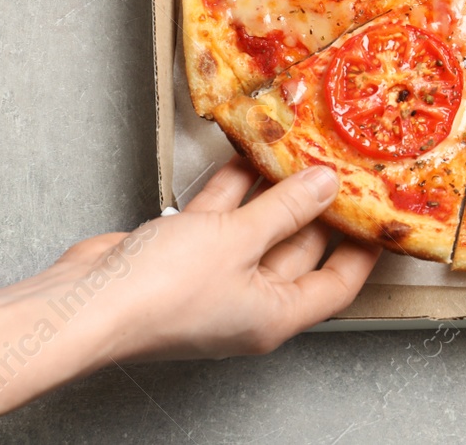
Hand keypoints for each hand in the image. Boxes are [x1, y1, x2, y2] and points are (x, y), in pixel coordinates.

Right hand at [56, 158, 378, 359]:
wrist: (86, 302)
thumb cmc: (160, 292)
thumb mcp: (238, 240)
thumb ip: (286, 209)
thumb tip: (326, 186)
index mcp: (274, 315)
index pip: (337, 284)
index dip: (362, 250)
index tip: (380, 215)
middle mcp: (247, 302)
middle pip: (298, 251)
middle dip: (316, 208)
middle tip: (339, 166)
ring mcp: (213, 279)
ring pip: (256, 230)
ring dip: (272, 192)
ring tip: (297, 150)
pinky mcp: (181, 257)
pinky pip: (219, 219)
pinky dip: (231, 190)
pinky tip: (244, 156)